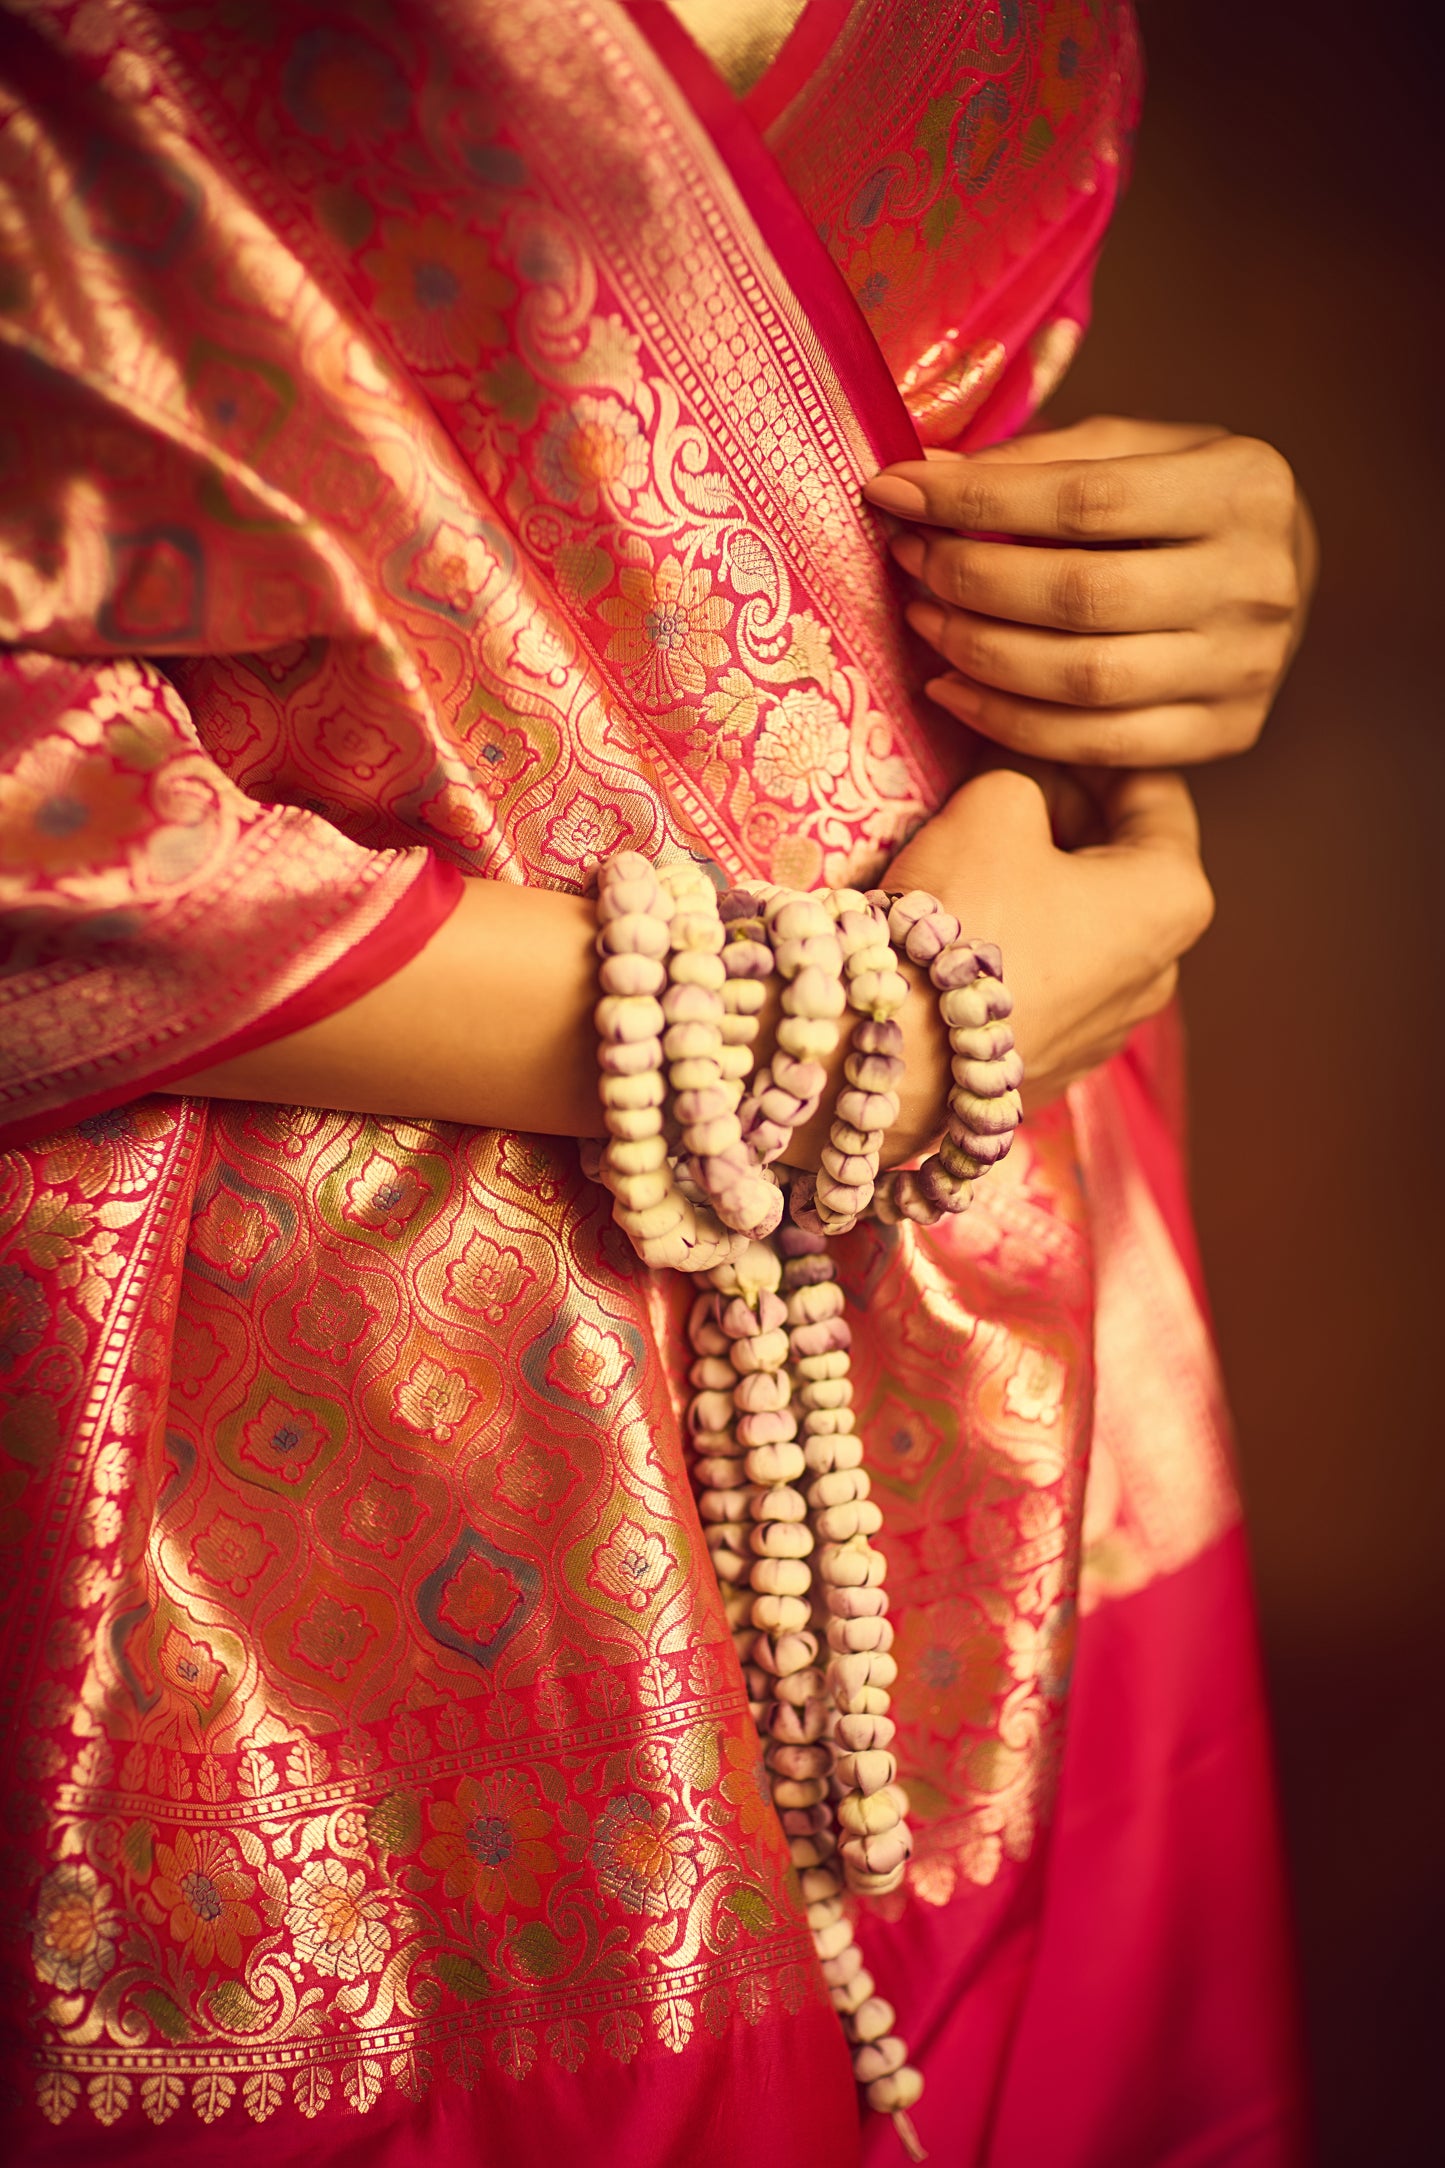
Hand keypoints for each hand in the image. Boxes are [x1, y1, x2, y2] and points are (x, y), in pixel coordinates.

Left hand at [864, 415, 1316, 764]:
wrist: (1284, 578)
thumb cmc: (1187, 502)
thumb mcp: (1139, 451)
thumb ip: (1044, 459)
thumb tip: (924, 477)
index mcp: (1244, 488)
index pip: (1084, 500)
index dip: (977, 501)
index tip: (894, 490)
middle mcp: (1258, 582)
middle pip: (1079, 596)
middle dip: (970, 579)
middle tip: (909, 559)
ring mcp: (1246, 668)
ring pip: (1082, 680)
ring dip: (979, 653)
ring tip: (923, 619)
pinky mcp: (1226, 733)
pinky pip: (1095, 744)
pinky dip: (1007, 722)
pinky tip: (952, 689)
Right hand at [874, 765, 1213, 1144]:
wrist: (898, 1056)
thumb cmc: (962, 918)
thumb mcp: (995, 805)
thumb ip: (1026, 768)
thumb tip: (1026, 767)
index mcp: (1175, 897)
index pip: (1152, 789)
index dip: (1087, 749)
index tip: (1032, 733)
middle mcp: (1164, 968)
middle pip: (1119, 858)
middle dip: (1061, 816)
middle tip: (991, 789)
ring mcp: (1112, 1026)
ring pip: (1083, 921)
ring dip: (1037, 881)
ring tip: (971, 861)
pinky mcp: (1058, 1062)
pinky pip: (1050, 978)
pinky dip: (1019, 944)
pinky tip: (965, 932)